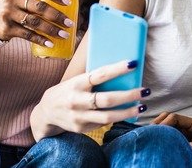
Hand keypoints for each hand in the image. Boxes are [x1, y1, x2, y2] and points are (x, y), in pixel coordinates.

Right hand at [0, 0, 74, 44]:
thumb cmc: (14, 6)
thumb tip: (65, 6)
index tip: (68, 2)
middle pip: (40, 7)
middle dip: (57, 16)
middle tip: (69, 23)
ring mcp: (8, 13)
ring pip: (35, 22)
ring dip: (51, 29)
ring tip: (64, 35)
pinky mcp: (7, 28)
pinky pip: (27, 34)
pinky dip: (40, 39)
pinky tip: (50, 43)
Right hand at [31, 61, 148, 140]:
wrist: (46, 112)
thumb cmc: (68, 90)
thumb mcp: (77, 80)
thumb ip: (94, 78)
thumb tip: (122, 71)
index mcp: (76, 83)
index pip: (100, 74)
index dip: (117, 69)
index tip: (133, 64)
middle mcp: (77, 101)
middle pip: (107, 99)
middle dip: (129, 95)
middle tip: (145, 90)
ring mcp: (79, 117)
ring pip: (108, 117)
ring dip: (128, 112)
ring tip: (142, 106)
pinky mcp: (81, 128)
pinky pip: (103, 124)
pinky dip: (117, 118)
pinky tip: (128, 113)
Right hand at [151, 112, 191, 162]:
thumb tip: (189, 146)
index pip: (175, 118)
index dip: (164, 123)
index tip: (158, 132)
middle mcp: (189, 128)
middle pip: (168, 120)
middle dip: (157, 124)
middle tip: (148, 135)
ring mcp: (188, 135)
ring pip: (169, 130)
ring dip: (160, 132)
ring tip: (151, 140)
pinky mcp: (188, 143)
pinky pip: (174, 139)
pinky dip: (166, 141)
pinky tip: (160, 147)